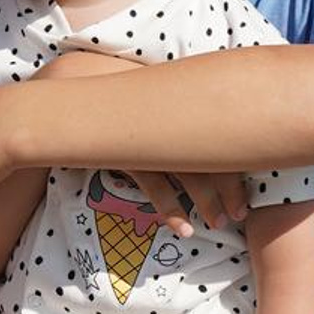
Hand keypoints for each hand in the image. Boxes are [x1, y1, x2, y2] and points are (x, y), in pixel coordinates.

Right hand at [28, 55, 239, 234]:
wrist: (65, 86)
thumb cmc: (114, 93)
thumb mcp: (150, 95)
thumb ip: (178, 108)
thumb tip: (209, 126)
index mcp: (181, 97)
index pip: (224, 130)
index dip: (243, 161)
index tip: (248, 188)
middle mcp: (170, 114)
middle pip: (214, 154)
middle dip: (230, 188)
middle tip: (239, 214)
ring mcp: (147, 134)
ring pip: (189, 172)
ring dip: (207, 202)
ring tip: (218, 223)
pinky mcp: (124, 151)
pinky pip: (154, 184)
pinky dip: (171, 209)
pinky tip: (182, 227)